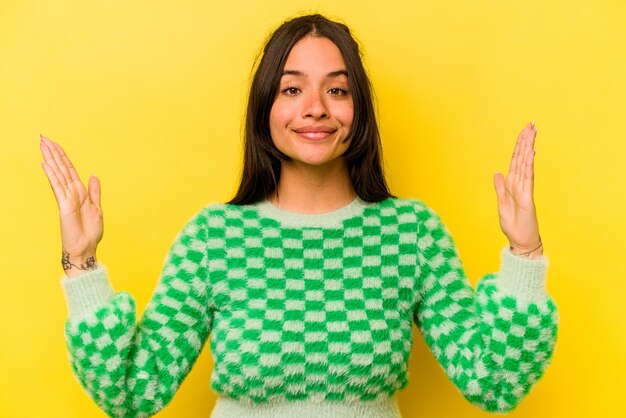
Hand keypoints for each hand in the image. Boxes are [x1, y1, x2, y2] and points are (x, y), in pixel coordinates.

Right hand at [39, 134, 102, 274]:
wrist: (86, 247)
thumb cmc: (90, 231)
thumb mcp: (97, 207)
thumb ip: (95, 191)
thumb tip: (93, 175)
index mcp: (79, 192)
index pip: (69, 170)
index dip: (63, 156)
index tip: (54, 143)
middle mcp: (70, 192)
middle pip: (61, 168)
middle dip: (53, 152)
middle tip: (43, 137)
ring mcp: (66, 198)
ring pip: (58, 173)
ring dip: (51, 159)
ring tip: (43, 144)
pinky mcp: (64, 205)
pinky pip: (57, 187)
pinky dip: (52, 175)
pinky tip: (45, 164)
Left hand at [493, 122, 541, 257]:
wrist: (520, 241)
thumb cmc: (513, 224)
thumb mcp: (501, 203)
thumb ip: (500, 188)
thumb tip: (497, 173)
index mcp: (512, 184)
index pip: (516, 160)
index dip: (519, 145)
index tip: (525, 131)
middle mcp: (519, 183)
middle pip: (522, 157)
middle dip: (526, 140)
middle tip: (531, 123)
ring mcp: (524, 189)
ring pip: (525, 163)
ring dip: (528, 147)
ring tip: (532, 131)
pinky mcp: (526, 197)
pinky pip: (527, 177)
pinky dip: (529, 163)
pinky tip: (531, 152)